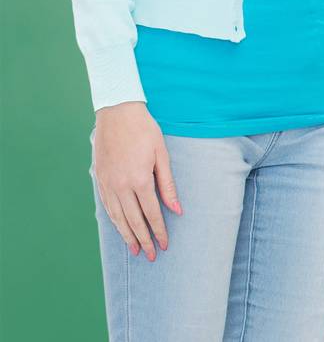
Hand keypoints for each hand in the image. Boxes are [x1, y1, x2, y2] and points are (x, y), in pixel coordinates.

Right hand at [92, 102, 180, 261]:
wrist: (117, 114)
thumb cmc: (144, 130)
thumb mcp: (162, 153)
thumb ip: (168, 184)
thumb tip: (177, 209)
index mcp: (140, 180)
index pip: (151, 213)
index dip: (159, 231)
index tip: (164, 245)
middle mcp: (121, 187)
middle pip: (133, 221)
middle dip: (143, 240)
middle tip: (151, 255)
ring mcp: (108, 185)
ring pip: (118, 218)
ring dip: (127, 236)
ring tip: (134, 250)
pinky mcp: (100, 181)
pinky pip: (107, 207)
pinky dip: (114, 221)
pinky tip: (120, 228)